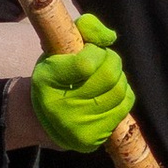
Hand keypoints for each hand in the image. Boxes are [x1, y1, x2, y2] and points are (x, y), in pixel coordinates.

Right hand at [28, 13, 133, 152]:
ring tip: (106, 76)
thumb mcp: (58, 47)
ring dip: (119, 77)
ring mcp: (77, 127)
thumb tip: (111, 37)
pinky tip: (108, 92)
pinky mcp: (92, 139)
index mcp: (47, 79)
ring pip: (120, 91)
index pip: (87, 64)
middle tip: (104, 59)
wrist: (43, 118)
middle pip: (110, 76)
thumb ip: (85, 28)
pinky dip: (122, 94)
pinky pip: (124, 107)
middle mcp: (60, 107)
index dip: (96, 51)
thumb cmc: (57, 76)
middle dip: (112, 61)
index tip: (89, 50)